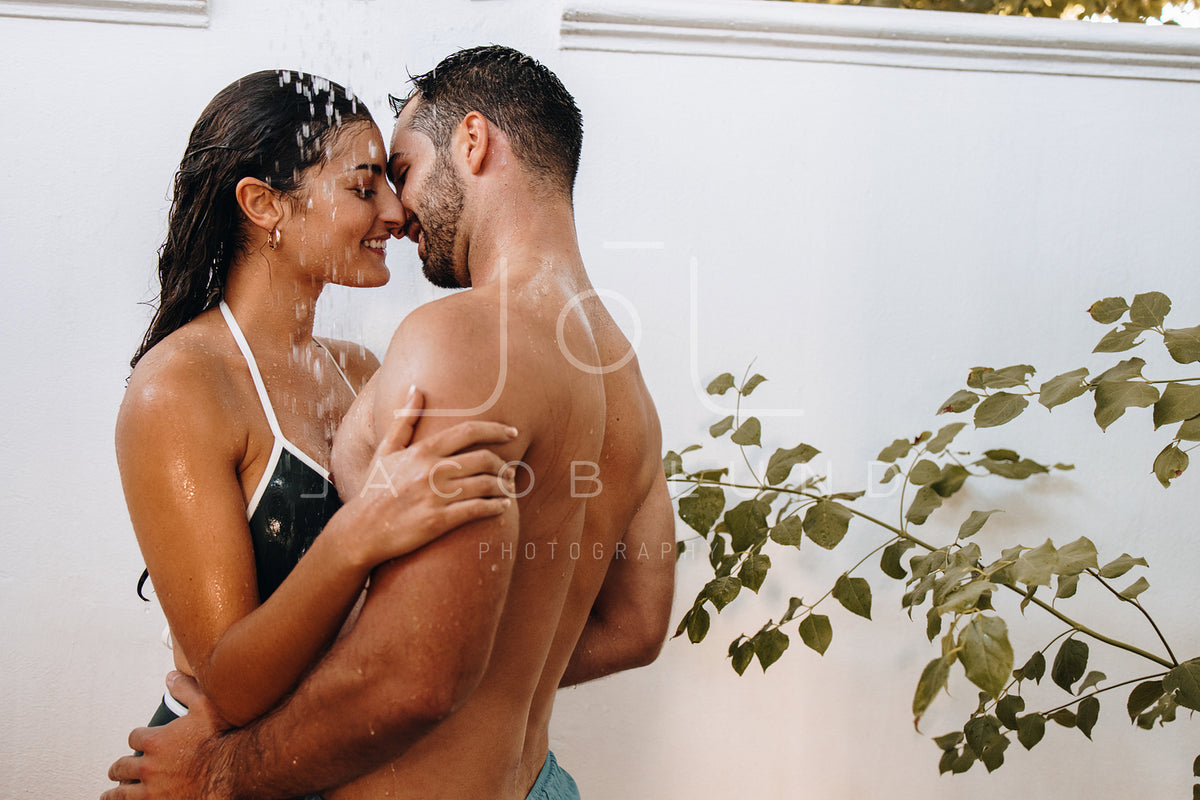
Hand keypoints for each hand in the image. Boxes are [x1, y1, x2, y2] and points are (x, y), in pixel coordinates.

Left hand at [102, 672, 232, 799]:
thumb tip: (171, 677)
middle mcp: (148, 766)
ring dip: (115, 792)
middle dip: (119, 768)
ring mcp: (151, 790)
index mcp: (156, 741)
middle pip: (121, 767)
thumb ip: (185, 689)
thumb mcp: (206, 706)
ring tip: (112, 793)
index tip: (141, 741)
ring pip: (120, 793)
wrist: (232, 771)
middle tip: (119, 770)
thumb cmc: (221, 739)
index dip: (138, 738)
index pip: (134, 737)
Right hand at [348, 385, 516, 564]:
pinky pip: (477, 510)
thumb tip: (416, 388)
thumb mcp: (386, 451)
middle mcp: (431, 470)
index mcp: (422, 450)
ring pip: (485, 485)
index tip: (513, 431)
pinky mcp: (437, 521)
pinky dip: (496, 507)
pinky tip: (503, 507)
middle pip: (484, 459)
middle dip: (503, 464)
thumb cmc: (374, 489)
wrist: (360, 531)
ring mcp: (435, 496)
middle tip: (511, 470)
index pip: (469, 431)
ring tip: (509, 488)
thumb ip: (405, 420)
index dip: (496, 429)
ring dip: (504, 486)